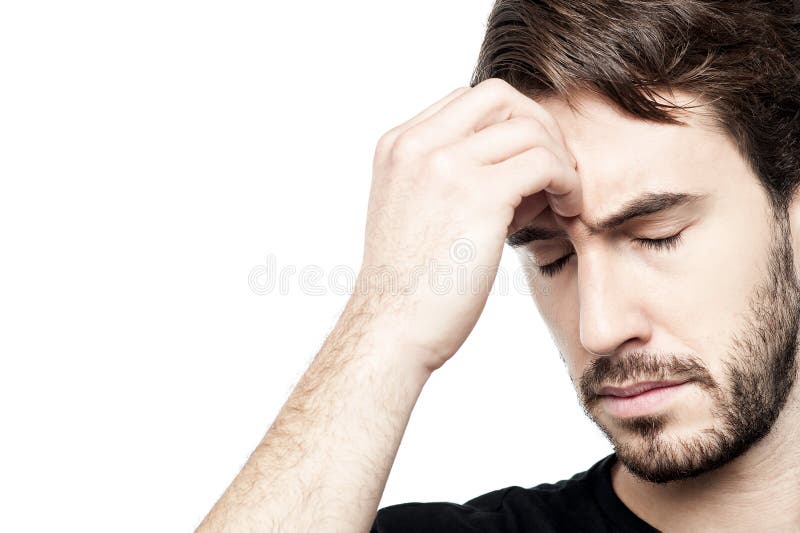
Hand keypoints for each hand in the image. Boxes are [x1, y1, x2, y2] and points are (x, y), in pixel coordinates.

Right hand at [357, 78, 581, 372]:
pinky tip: (567, 208)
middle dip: (538, 126)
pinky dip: (567, 180)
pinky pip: (544, 161)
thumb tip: (518, 164)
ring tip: (563, 195)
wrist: (391, 329)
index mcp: (397, 146)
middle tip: (554, 169)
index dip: (508, 125)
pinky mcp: (478, 194)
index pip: (468, 101)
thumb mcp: (414, 212)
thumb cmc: (410, 286)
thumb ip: (451, 177)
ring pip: (528, 127)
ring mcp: (444, 165)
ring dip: (558, 157)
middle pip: (500, 97)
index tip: (525, 165)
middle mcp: (416, 145)